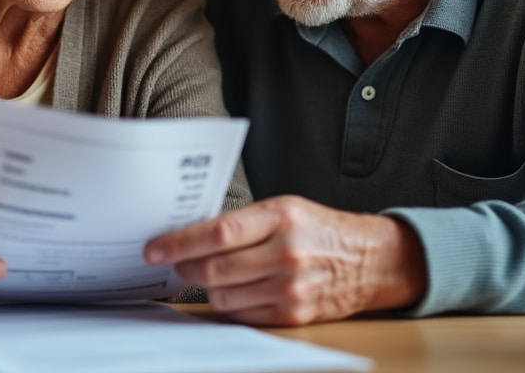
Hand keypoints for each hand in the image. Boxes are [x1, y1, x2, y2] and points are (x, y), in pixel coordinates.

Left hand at [143, 195, 426, 325]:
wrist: (369, 259)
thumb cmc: (321, 229)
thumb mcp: (287, 208)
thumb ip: (245, 221)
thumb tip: (193, 235)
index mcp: (282, 217)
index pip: (217, 233)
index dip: (179, 243)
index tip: (155, 247)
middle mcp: (286, 253)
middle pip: (214, 269)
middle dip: (185, 268)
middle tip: (175, 264)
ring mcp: (291, 288)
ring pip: (224, 296)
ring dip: (206, 288)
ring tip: (207, 276)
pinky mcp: (294, 315)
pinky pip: (243, 315)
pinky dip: (229, 305)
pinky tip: (231, 291)